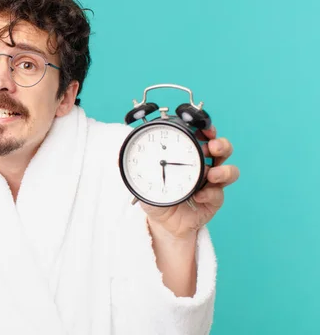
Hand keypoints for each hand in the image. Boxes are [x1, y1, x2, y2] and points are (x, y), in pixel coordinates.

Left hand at [141, 125, 239, 239]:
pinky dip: (209, 194)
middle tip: (213, 147)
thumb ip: (137, 169)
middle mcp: (204, 166)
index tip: (205, 128)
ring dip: (223, 170)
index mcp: (189, 156)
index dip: (208, 130)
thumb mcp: (144, 180)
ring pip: (229, 171)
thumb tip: (122, 160)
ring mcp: (211, 184)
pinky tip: (198, 196)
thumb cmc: (157, 196)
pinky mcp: (214, 201)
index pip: (203, 138)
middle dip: (221, 145)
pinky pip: (218, 194)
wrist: (163, 222)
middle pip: (222, 150)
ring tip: (211, 174)